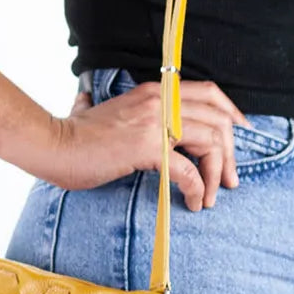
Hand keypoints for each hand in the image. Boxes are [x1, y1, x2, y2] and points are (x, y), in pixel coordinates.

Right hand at [45, 80, 251, 210]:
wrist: (53, 145)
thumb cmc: (72, 134)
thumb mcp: (95, 110)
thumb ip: (99, 104)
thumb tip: (84, 99)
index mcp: (155, 90)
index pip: (210, 92)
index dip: (233, 114)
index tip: (240, 137)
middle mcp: (161, 100)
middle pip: (219, 119)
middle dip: (231, 152)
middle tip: (229, 180)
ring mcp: (155, 121)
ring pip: (211, 141)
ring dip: (217, 173)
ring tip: (210, 196)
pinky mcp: (148, 147)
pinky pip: (189, 170)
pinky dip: (197, 189)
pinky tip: (192, 203)